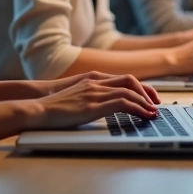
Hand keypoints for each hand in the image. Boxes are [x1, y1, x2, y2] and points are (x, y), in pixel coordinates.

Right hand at [25, 73, 158, 129]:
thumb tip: (103, 106)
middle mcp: (96, 82)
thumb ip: (90, 96)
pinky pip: (123, 103)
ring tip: (153, 112)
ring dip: (145, 102)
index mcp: (92, 78)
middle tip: (156, 103)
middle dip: (147, 92)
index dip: (139, 87)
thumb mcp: (75, 96)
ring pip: (130, 91)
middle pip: (130, 80)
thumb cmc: (53, 105)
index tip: (148, 97)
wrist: (36, 106)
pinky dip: (138, 108)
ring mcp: (95, 92)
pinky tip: (143, 115)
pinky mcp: (93, 105)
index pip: (123, 78)